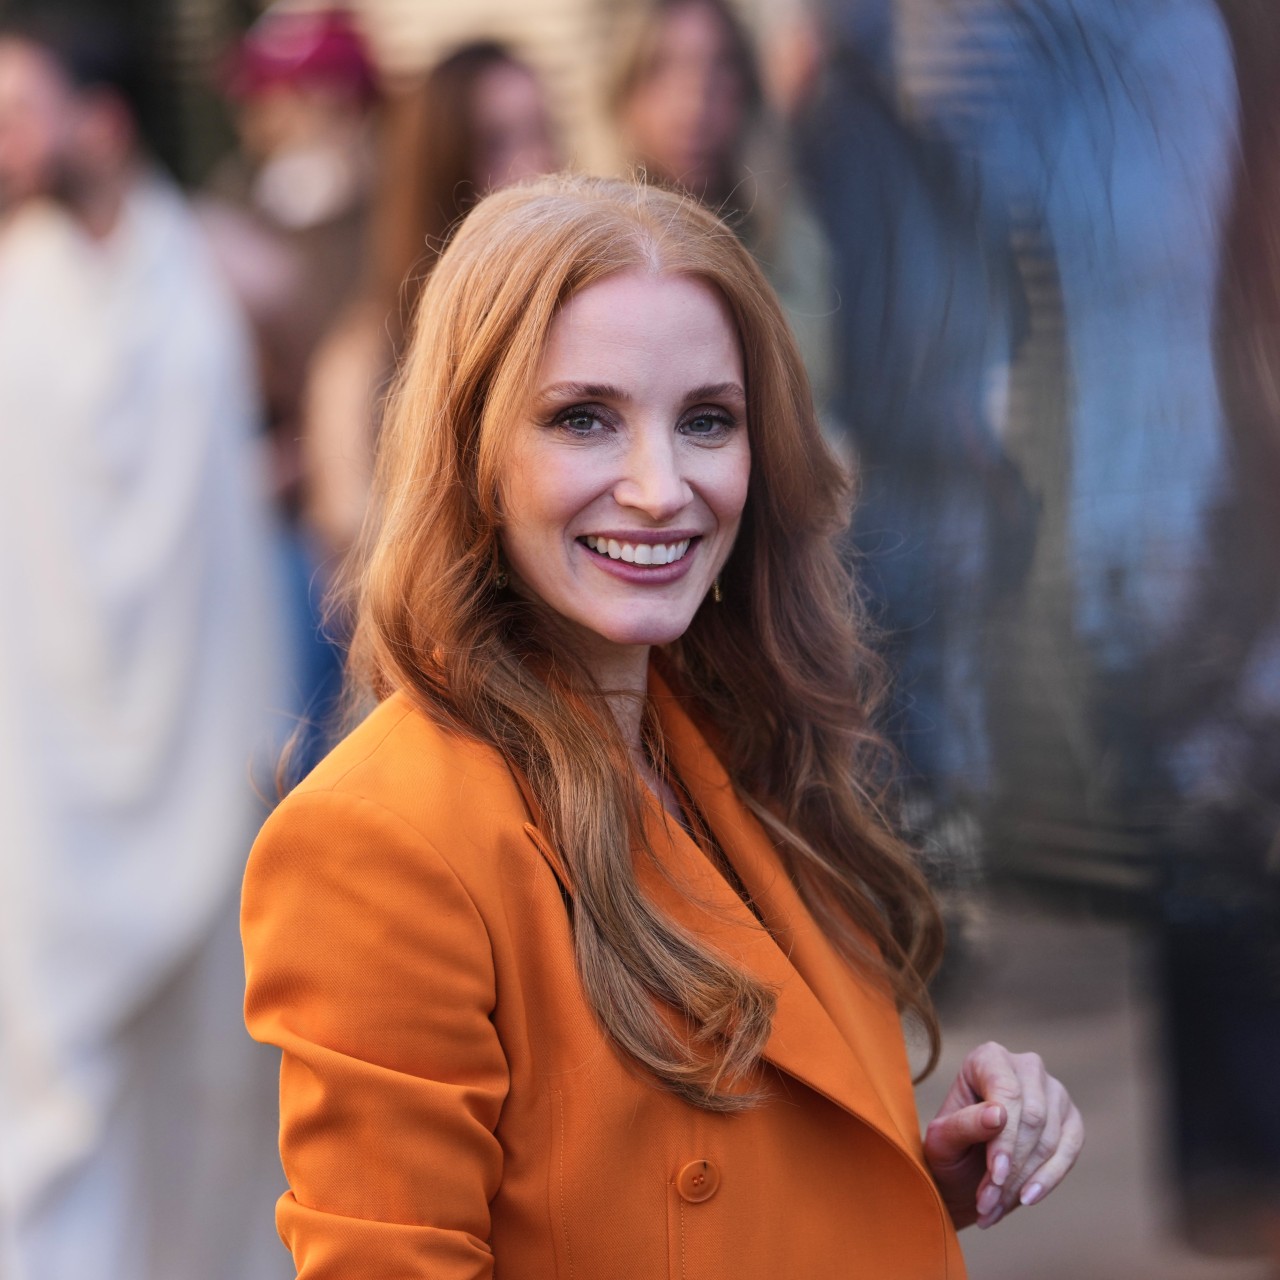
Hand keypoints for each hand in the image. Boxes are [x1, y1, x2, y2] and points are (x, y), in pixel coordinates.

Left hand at [923, 1041, 1083, 1229]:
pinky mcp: (1071, 1119)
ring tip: (994, 1207)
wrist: (963, 1172)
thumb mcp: (941, 1140)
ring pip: (1050, 1138)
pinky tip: (1027, 1198)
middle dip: (1012, 1166)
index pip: (1006, 1092)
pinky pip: (1069, 1150)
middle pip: (1032, 1117)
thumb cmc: (948, 1148)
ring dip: (1023, 1180)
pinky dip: (1049, 1179)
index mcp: (988, 1057)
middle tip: (988, 1201)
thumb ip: (964, 1124)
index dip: (1004, 1138)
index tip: (995, 1175)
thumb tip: (999, 1114)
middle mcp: (1026, 1066)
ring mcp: (1053, 1091)